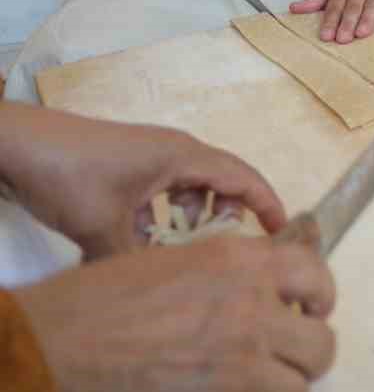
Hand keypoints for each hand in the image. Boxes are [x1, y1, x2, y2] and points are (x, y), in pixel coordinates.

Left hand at [0, 106, 285, 257]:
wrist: (20, 146)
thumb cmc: (72, 175)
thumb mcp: (102, 227)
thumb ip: (135, 261)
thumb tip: (152, 292)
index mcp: (182, 156)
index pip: (242, 178)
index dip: (266, 204)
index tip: (283, 233)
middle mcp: (174, 153)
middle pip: (219, 184)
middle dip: (226, 218)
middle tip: (225, 253)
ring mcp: (150, 159)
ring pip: (187, 192)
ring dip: (188, 222)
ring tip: (180, 253)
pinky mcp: (127, 168)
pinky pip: (159, 195)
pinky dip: (158, 220)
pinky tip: (140, 245)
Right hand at [15, 236, 335, 391]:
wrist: (64, 338)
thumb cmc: (106, 296)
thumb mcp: (180, 258)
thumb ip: (232, 270)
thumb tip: (266, 287)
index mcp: (241, 261)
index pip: (316, 273)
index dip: (322, 294)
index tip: (315, 305)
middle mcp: (252, 305)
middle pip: (321, 339)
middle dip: (313, 347)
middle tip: (297, 348)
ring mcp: (240, 355)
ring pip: (301, 380)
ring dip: (290, 379)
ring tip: (273, 375)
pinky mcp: (224, 391)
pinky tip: (245, 387)